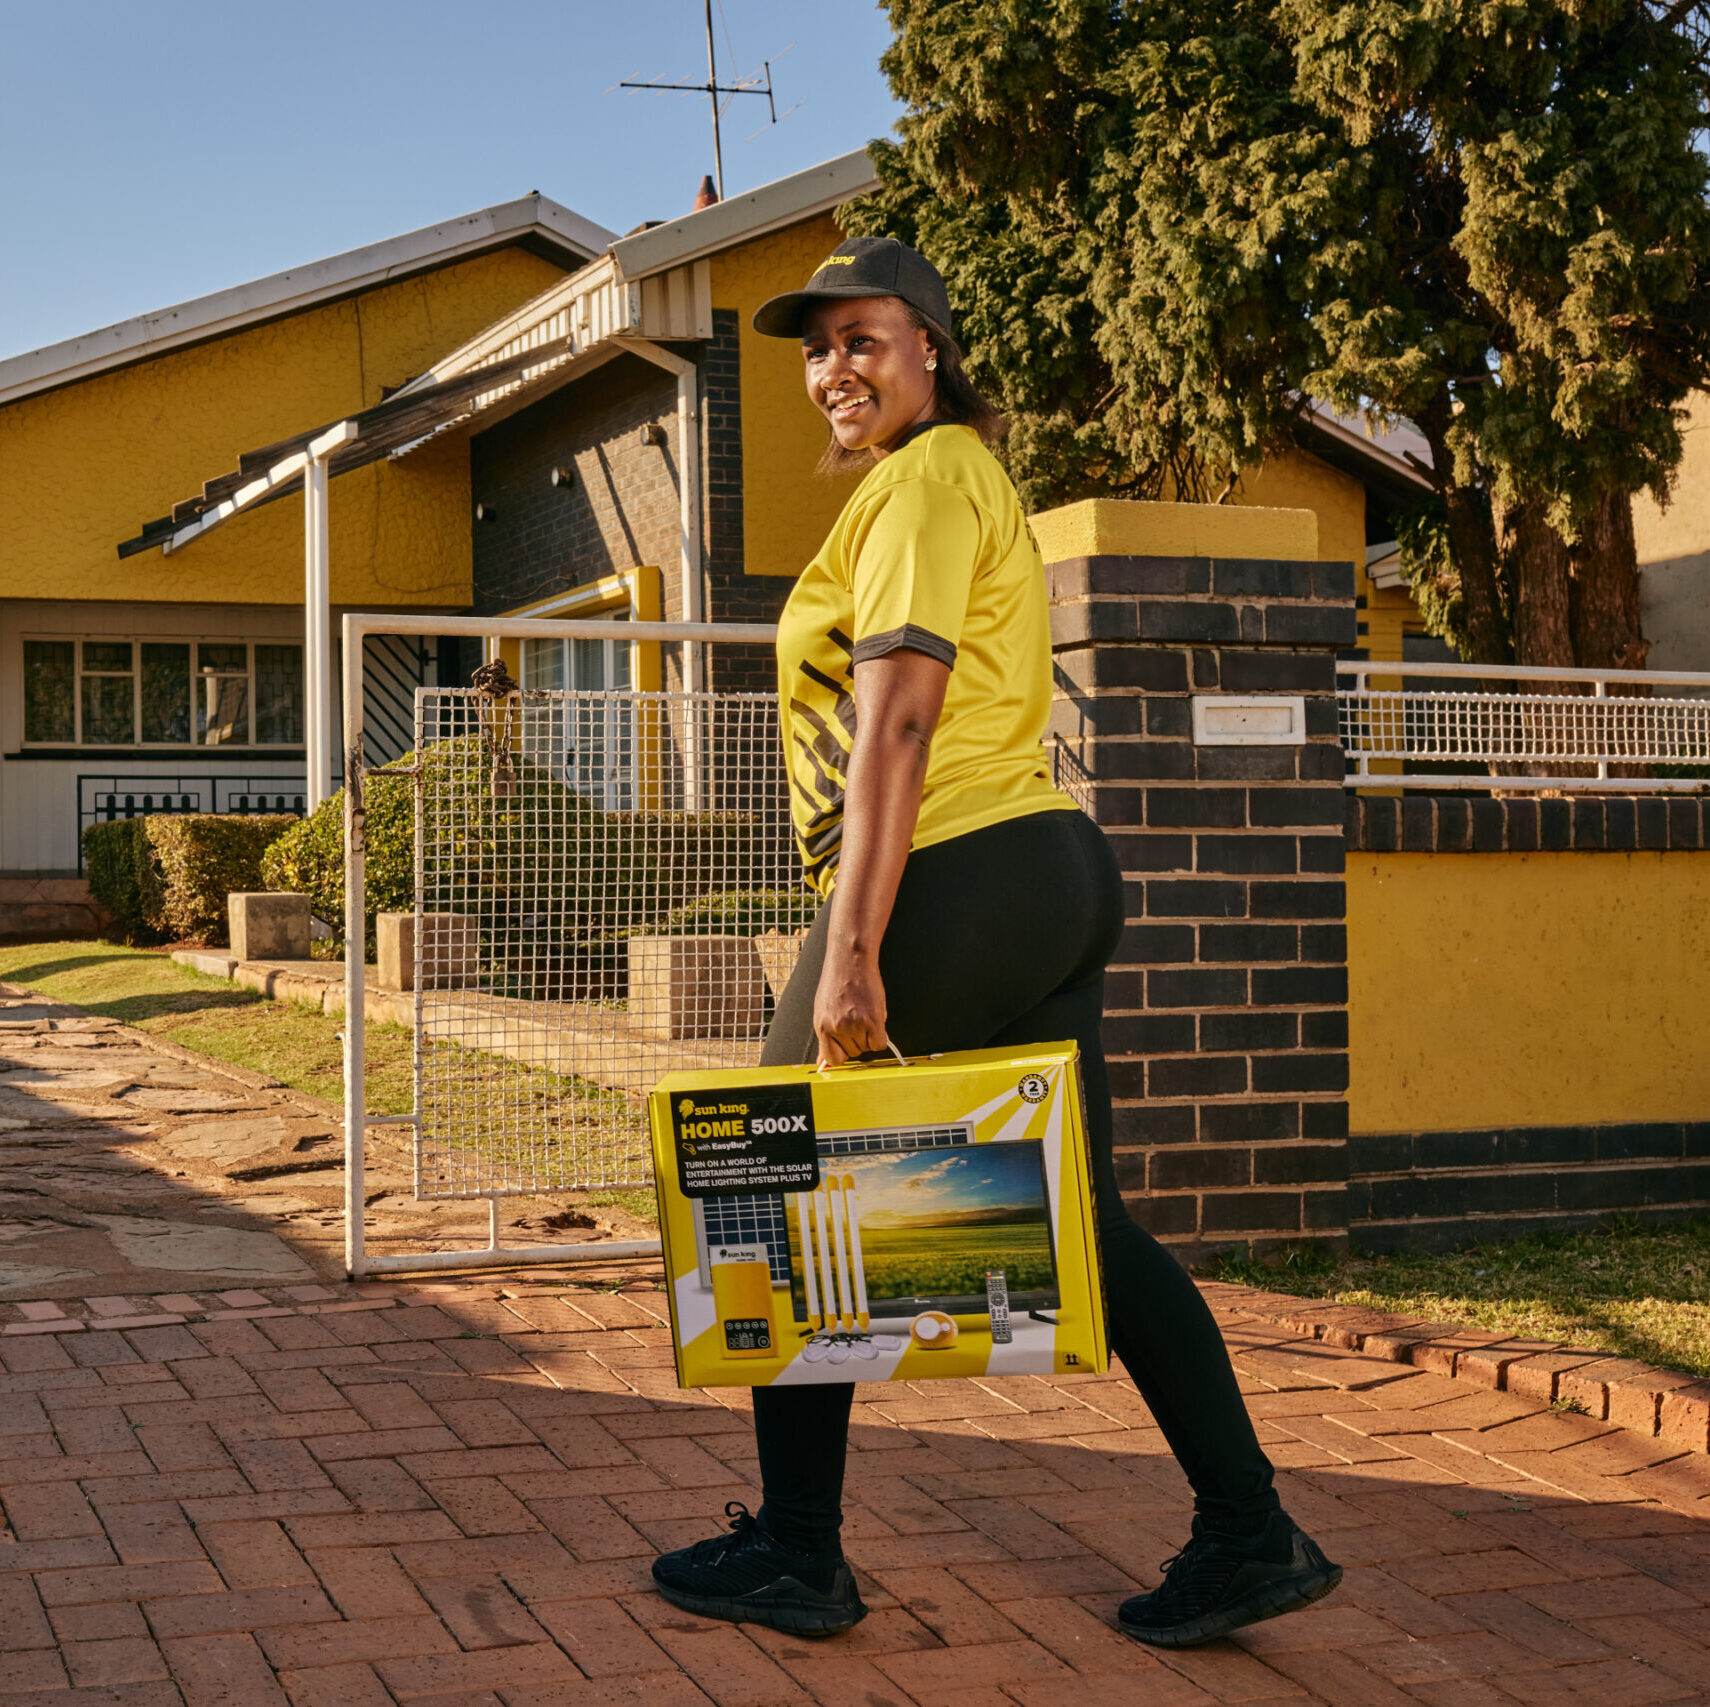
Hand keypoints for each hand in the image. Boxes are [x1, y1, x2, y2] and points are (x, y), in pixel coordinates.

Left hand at [813, 943, 888, 1067]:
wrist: (850, 959)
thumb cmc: (837, 981)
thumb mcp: (824, 1010)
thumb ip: (826, 1037)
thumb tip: (822, 1062)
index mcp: (822, 1026)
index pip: (833, 1059)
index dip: (843, 1054)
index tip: (848, 1047)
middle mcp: (836, 1027)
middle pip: (853, 1053)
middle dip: (858, 1040)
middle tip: (857, 1019)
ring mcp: (854, 1024)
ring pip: (868, 1047)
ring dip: (870, 1035)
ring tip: (864, 1013)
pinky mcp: (872, 1019)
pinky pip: (880, 1043)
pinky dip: (881, 1035)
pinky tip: (874, 1017)